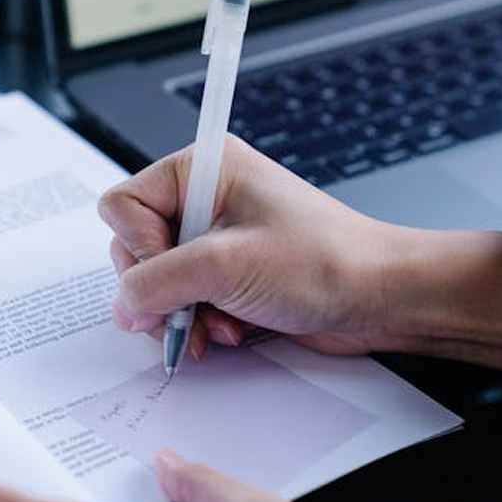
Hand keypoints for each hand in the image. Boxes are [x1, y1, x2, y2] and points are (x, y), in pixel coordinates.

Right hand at [98, 135, 389, 358]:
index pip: (124, 204)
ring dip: (180, 313)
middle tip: (185, 311)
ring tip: (214, 325)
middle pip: (136, 248)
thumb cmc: (324, 261)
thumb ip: (156, 282)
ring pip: (157, 281)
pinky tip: (226, 331)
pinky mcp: (226, 273)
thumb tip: (123, 304)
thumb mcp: (224, 266)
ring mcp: (215, 239)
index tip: (172, 272)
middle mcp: (204, 200)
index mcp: (203, 170)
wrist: (378, 297)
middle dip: (159, 291)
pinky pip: (184, 300)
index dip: (138, 247)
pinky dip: (198, 322)